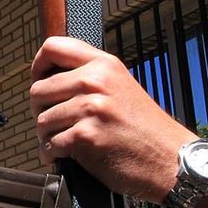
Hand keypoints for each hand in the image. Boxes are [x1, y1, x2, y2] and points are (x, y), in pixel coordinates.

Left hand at [31, 36, 187, 198]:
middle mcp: (95, 81)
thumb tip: (49, 78)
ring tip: (66, 142)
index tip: (41, 82)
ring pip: (41, 121)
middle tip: (56, 124)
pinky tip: (68, 157)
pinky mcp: (86, 136)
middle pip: (38, 90)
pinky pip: (49, 145)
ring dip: (48, 137)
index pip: (52, 47)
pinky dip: (53, 155)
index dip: (38, 67)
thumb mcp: (121, 86)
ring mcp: (90, 108)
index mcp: (104, 64)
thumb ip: (90, 76)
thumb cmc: (145, 129)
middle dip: (41, 111)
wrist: (170, 159)